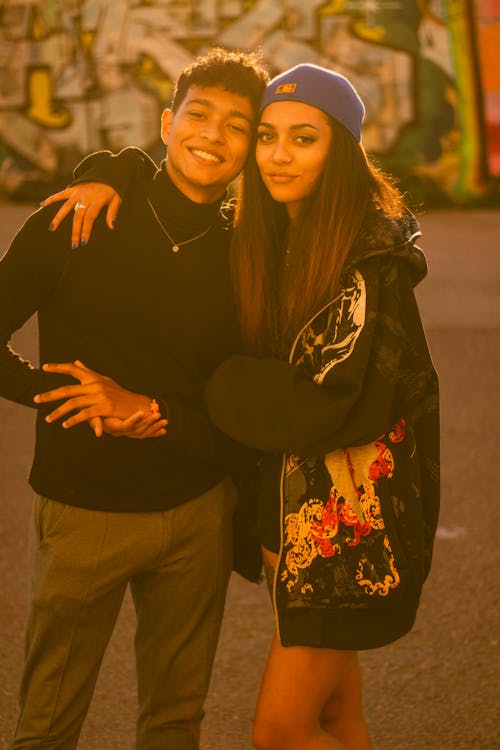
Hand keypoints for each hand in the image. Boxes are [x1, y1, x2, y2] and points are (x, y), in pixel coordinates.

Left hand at [33, 361, 166, 436]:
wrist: (137, 404)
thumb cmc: (120, 394)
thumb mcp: (104, 380)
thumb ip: (88, 372)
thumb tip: (76, 362)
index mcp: (93, 378)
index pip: (73, 369)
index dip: (58, 368)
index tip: (44, 368)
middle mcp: (95, 385)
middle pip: (67, 389)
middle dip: (50, 395)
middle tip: (36, 399)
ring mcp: (99, 396)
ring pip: (73, 404)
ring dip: (58, 412)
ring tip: (48, 419)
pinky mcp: (104, 407)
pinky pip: (85, 415)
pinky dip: (74, 420)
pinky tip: (65, 425)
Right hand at [41, 182, 121, 247]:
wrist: (108, 170)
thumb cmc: (114, 188)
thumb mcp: (117, 198)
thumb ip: (113, 212)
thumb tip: (112, 226)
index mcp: (97, 200)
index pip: (89, 218)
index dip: (86, 230)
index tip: (83, 242)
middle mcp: (85, 196)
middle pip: (77, 216)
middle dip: (75, 231)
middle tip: (73, 245)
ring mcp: (77, 192)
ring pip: (66, 207)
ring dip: (58, 218)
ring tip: (52, 229)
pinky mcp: (72, 188)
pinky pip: (60, 194)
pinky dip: (51, 199)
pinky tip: (41, 205)